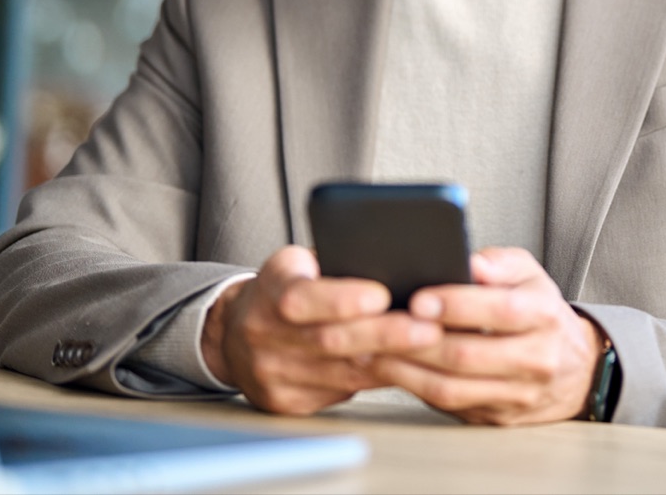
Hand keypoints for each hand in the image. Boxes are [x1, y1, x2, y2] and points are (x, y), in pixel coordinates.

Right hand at [201, 245, 443, 414]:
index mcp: (269, 288)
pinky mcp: (287, 402)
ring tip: (432, 350)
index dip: (342, 299)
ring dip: (392, 361)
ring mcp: (273, 373)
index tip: (382, 295)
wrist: (234, 332)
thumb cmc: (286, 287)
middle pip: (330, 340)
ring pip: (342, 373)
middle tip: (430, 329)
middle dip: (386, 335)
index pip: (300, 297)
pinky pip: (342, 394)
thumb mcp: (301, 263)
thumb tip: (399, 263)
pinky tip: (408, 370)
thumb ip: (337, 263)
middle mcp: (263, 334)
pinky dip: (380, 380)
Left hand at [368, 247, 603, 424]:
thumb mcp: (530, 276)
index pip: (501, 310)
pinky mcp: (496, 417)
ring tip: (374, 349)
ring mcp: (517, 394)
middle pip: (468, 354)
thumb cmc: (541, 314)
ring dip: (407, 369)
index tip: (419, 298)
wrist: (573, 369)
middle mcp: (536, 359)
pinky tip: (392, 369)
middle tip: (383, 326)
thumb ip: (499, 263)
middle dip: (419, 340)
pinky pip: (449, 405)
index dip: (457, 305)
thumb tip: (470, 261)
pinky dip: (414, 387)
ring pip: (453, 387)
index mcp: (544, 316)